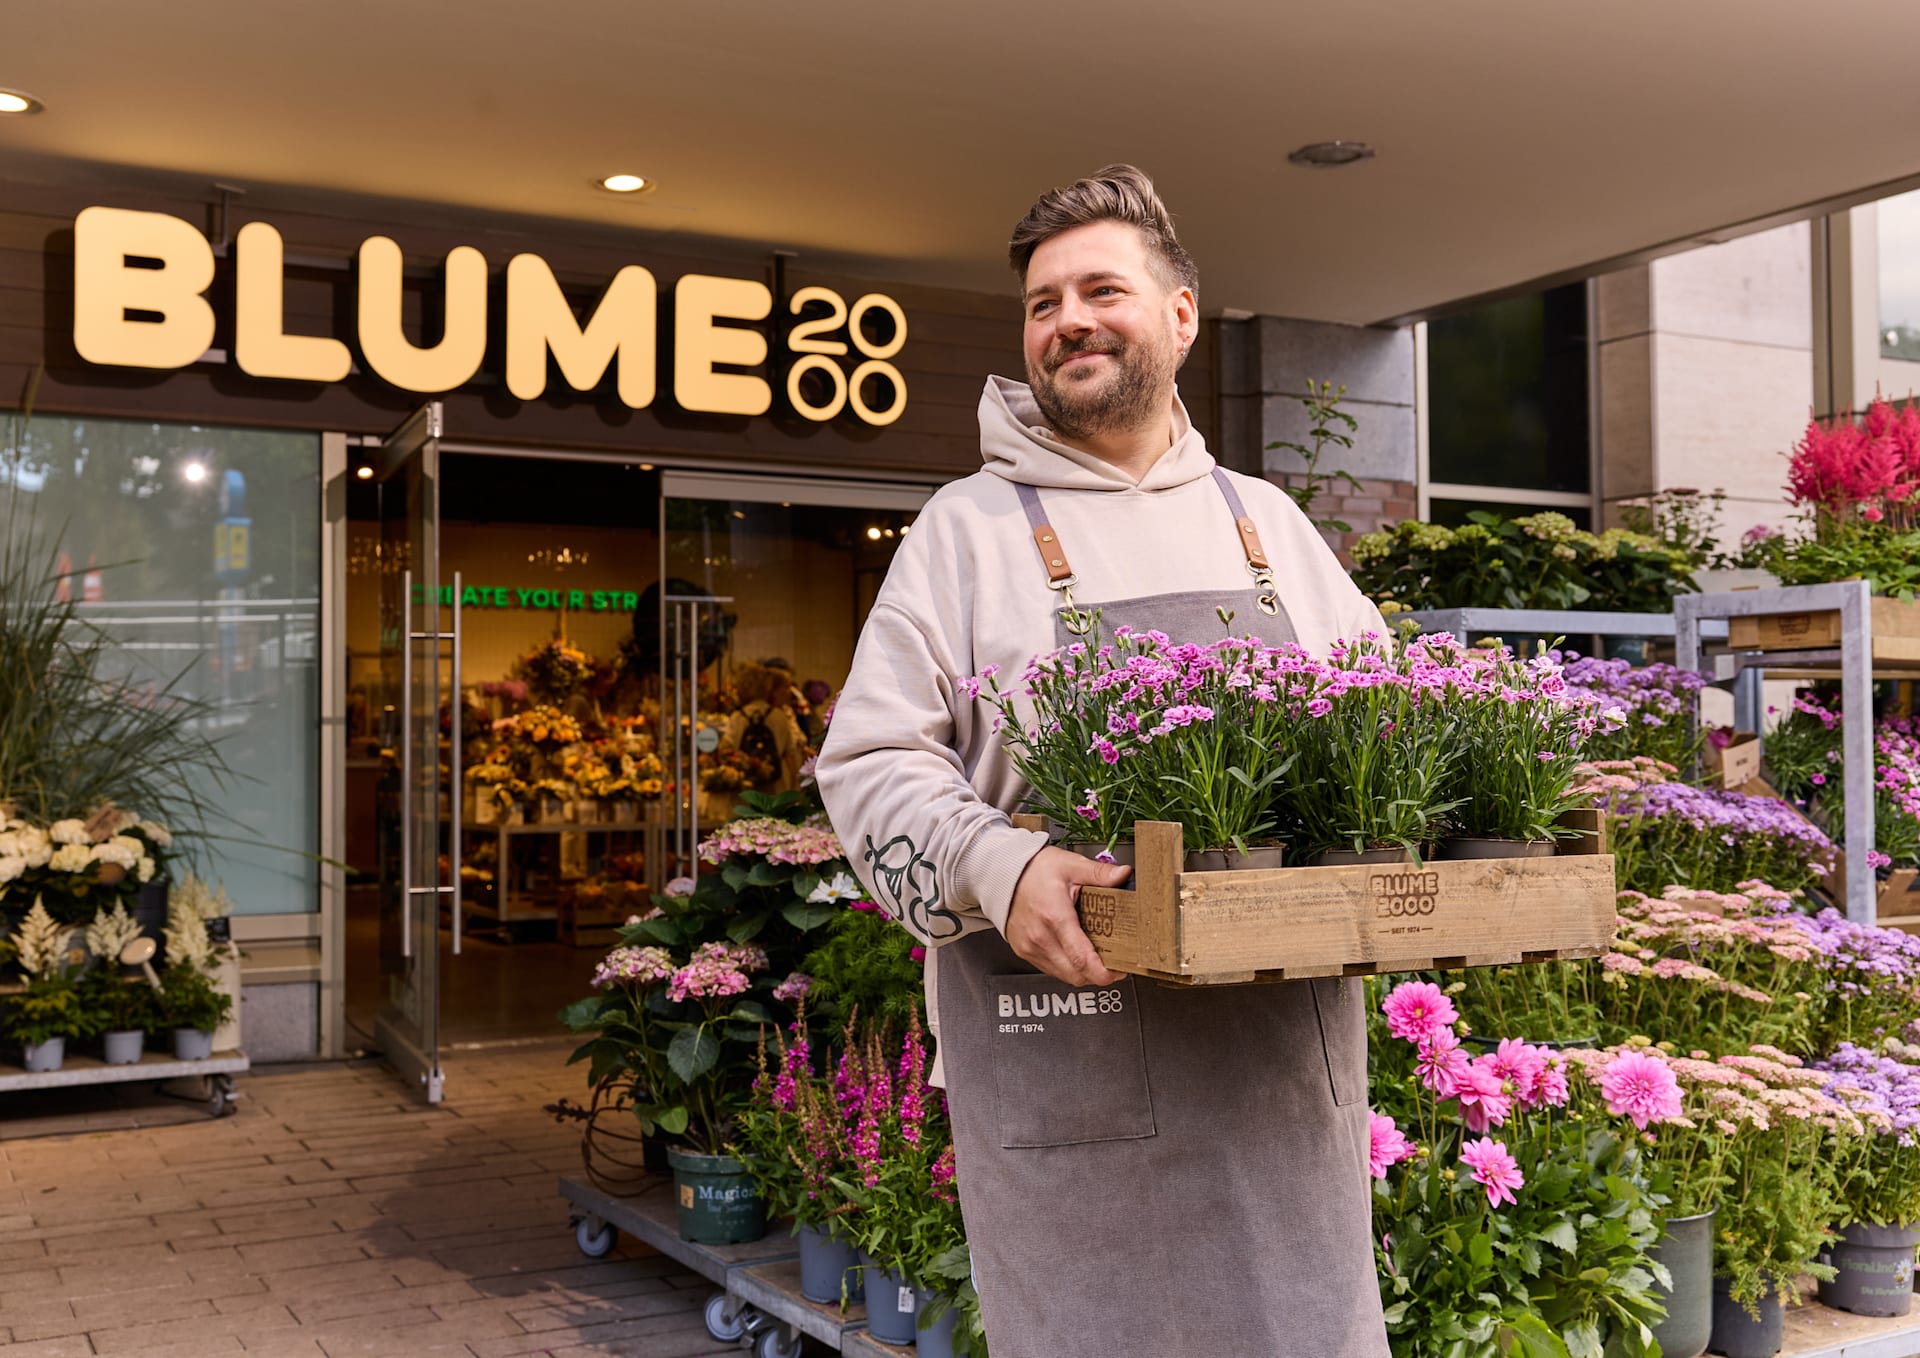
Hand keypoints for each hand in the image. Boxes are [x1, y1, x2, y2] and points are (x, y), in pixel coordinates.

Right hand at [1004, 847, 1129, 986]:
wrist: (1001, 873)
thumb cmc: (1032, 870)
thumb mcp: (1071, 865)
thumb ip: (1100, 874)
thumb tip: (1124, 875)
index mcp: (1055, 917)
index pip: (1082, 959)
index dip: (1104, 972)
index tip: (1119, 970)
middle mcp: (1041, 938)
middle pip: (1076, 975)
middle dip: (1099, 974)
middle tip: (1115, 963)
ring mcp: (1030, 947)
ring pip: (1064, 975)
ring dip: (1083, 972)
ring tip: (1097, 957)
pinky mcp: (1024, 951)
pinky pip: (1051, 969)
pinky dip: (1067, 966)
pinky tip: (1075, 952)